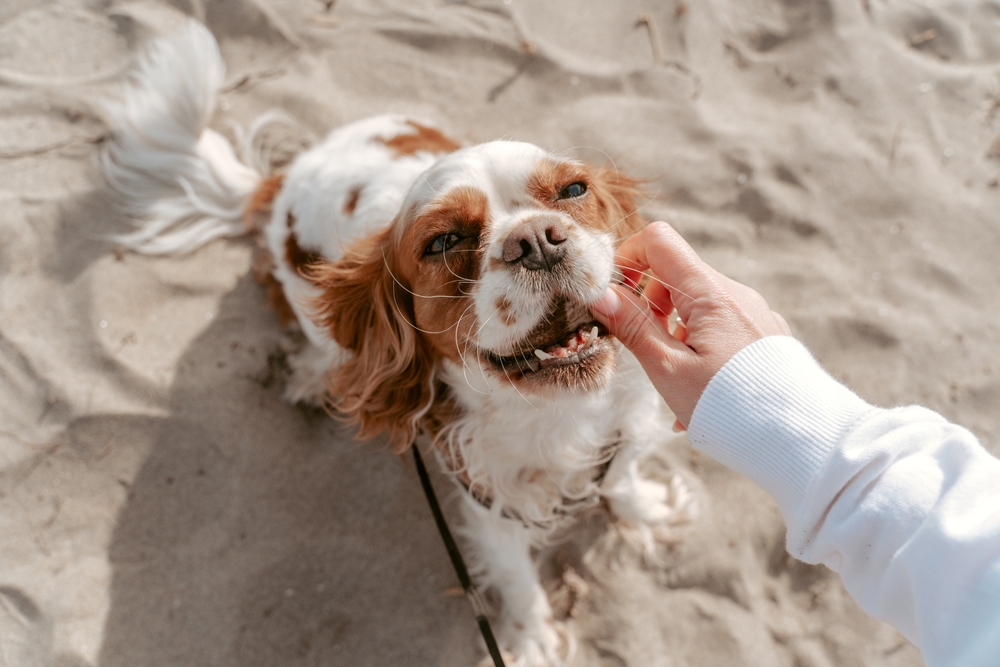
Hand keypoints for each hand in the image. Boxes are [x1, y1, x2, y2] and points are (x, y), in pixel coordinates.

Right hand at [590, 221, 790, 426]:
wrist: (801, 440)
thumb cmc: (731, 407)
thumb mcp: (669, 370)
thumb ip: (634, 327)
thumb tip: (601, 293)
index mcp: (710, 293)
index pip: (659, 240)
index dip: (628, 257)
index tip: (616, 294)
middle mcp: (736, 294)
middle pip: (677, 275)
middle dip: (650, 305)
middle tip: (644, 347)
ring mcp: (754, 314)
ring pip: (698, 306)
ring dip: (674, 331)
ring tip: (673, 381)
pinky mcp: (765, 337)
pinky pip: (721, 329)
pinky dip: (700, 349)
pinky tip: (700, 392)